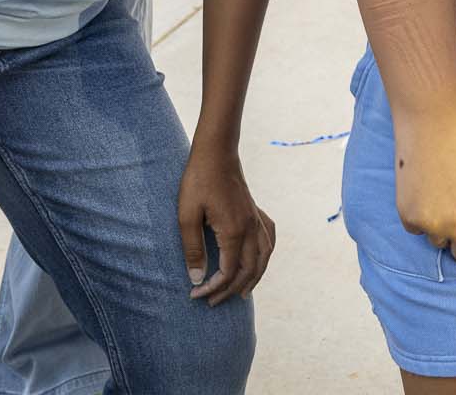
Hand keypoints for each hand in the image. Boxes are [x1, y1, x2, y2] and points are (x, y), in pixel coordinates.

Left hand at [176, 146, 274, 304]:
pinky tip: (260, 258)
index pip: (228, 272)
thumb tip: (198, 279)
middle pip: (249, 269)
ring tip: (242, 293)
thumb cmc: (197, 181)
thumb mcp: (187, 215)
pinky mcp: (255, 211)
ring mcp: (255, 219)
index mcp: (234, 231)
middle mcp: (250, 228)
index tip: (195, 294)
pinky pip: (269, 238)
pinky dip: (266, 254)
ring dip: (254, 277)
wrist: (215, 152)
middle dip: (231, 290)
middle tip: (212, 302)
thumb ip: (193, 249)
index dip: (213, 288)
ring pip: (264, 257)